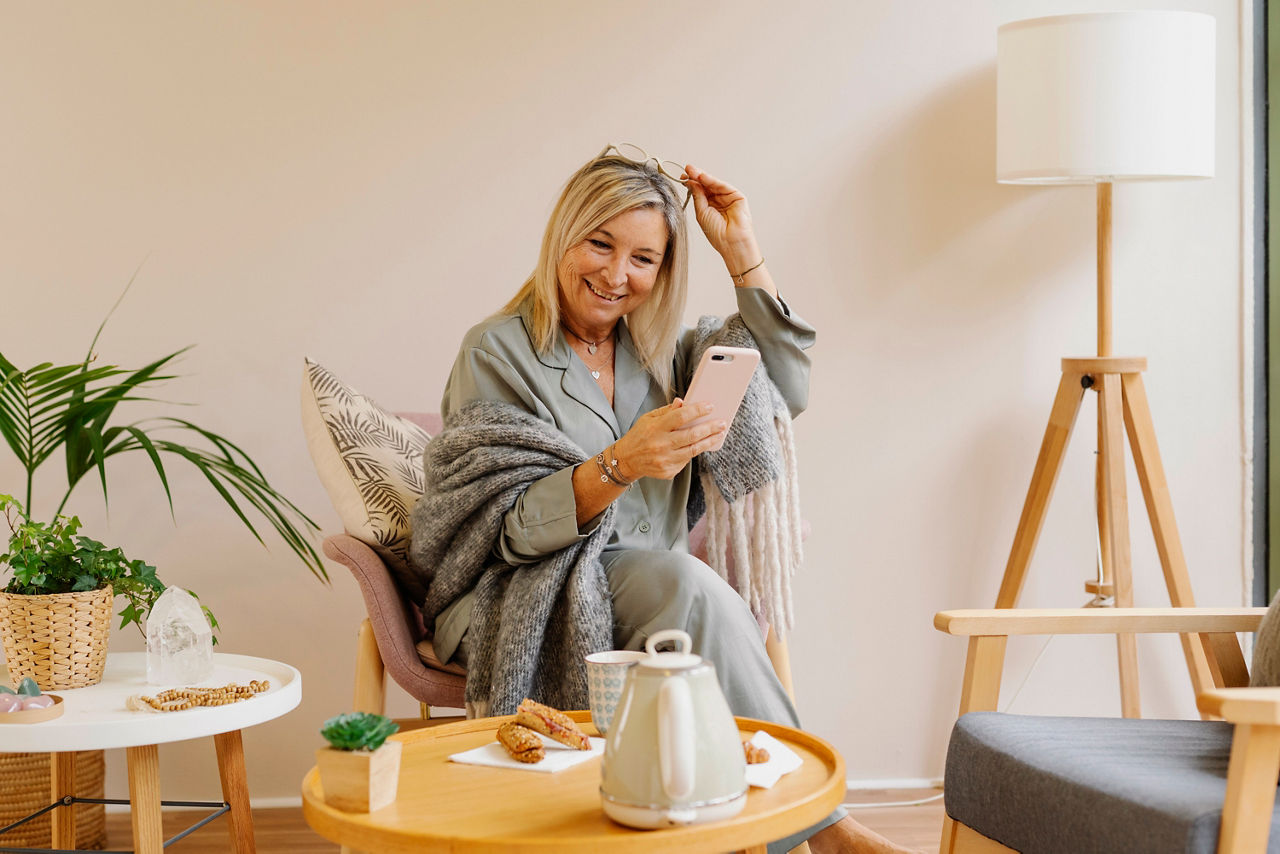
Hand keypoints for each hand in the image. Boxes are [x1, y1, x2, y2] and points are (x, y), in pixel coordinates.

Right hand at [613, 399, 727, 480]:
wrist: (626, 460)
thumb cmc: (639, 436)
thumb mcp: (648, 419)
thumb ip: (667, 411)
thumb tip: (683, 402)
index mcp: (655, 428)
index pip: (681, 416)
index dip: (697, 410)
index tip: (710, 406)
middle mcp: (660, 445)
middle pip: (691, 435)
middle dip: (710, 428)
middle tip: (722, 423)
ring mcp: (665, 460)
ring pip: (693, 450)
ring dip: (709, 441)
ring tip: (719, 434)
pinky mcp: (668, 471)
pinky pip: (686, 460)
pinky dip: (695, 451)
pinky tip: (702, 445)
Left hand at [684, 165, 760, 271]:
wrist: (731, 242)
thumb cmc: (717, 233)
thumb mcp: (701, 213)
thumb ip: (697, 196)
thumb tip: (691, 182)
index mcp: (709, 206)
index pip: (699, 191)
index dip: (691, 184)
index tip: (682, 177)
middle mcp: (718, 201)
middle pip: (706, 185)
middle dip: (696, 177)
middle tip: (686, 170)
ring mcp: (728, 198)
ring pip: (713, 184)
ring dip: (702, 176)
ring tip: (691, 172)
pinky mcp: (737, 196)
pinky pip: (723, 186)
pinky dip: (712, 180)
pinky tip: (702, 177)